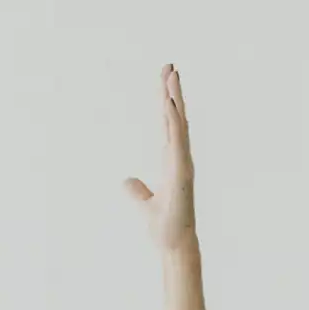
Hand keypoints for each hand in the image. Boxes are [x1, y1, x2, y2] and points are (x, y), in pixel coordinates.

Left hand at [124, 64, 197, 249]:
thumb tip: (126, 182)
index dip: (167, 101)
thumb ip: (136, 190)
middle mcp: (179, 158)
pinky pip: (177, 142)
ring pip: (178, 124)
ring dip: (175, 100)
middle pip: (176, 118)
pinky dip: (174, 123)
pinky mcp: (181, 172)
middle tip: (170, 65)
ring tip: (172, 75)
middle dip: (172, 91)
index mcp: (171, 160)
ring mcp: (182, 164)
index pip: (169, 125)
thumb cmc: (163, 225)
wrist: (173, 244)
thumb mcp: (143, 203)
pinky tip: (170, 105)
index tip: (165, 78)